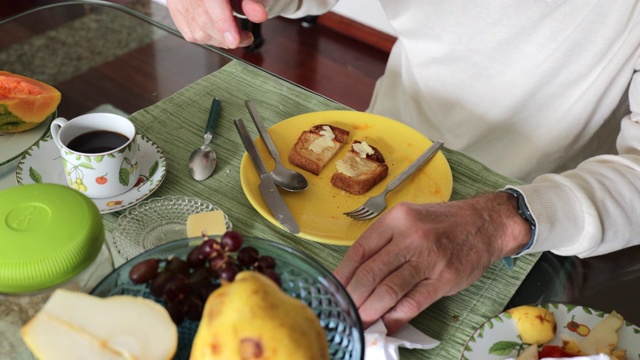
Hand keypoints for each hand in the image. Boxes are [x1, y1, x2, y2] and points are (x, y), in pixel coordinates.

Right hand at [166, 0, 268, 47]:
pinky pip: (191, 34)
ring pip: (197, 32)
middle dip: (227, 36)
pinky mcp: (176, 10)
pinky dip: (209, 38)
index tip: (235, 40)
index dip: (223, 23)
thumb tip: (259, 15)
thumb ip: (252, 1)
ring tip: (235, 32)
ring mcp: (179, 1)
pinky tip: (220, 32)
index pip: (211, 3)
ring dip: (220, 40)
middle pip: (204, 21)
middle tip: (245, 37)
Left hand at [333, 192, 531, 333]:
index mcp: (396, 220)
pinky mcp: (443, 279)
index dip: (342, 274)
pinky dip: (396, 317)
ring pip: (389, 290)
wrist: (485, 224)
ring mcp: (428, 259)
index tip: (332, 289)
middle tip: (343, 311)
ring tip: (359, 321)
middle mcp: (410, 237)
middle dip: (352, 297)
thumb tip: (356, 272)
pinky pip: (413, 303)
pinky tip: (386, 324)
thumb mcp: (409, 219)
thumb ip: (384, 241)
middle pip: (370, 273)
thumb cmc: (443, 223)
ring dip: (370, 311)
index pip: (360, 250)